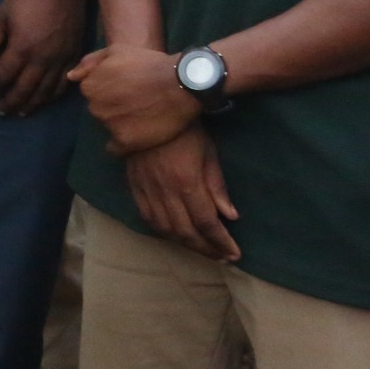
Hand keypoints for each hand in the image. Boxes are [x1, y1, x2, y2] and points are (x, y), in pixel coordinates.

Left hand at [0, 0, 88, 115]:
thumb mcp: (2, 14)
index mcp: (22, 49)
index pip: (2, 76)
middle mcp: (42, 60)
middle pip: (24, 90)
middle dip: (9, 102)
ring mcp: (61, 60)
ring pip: (45, 92)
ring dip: (31, 104)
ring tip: (20, 112)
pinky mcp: (74, 57)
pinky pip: (64, 84)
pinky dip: (52, 96)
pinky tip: (44, 99)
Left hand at [71, 43, 200, 153]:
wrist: (181, 84)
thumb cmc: (149, 63)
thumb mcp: (116, 51)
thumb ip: (89, 63)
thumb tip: (71, 77)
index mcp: (89, 87)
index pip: (92, 93)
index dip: (110, 90)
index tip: (126, 88)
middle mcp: (94, 108)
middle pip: (100, 111)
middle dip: (113, 107)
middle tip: (136, 101)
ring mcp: (109, 126)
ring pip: (108, 128)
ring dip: (120, 124)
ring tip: (142, 115)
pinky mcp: (125, 142)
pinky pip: (116, 149)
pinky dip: (124, 144)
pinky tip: (139, 135)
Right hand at [123, 125, 238, 260]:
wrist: (146, 111)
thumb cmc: (185, 131)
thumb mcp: (209, 154)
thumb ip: (217, 187)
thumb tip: (230, 217)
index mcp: (187, 182)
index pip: (207, 222)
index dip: (221, 241)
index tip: (235, 254)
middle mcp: (165, 191)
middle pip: (186, 231)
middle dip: (206, 248)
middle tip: (221, 256)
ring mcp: (147, 190)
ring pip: (165, 228)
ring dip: (184, 243)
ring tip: (201, 249)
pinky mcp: (134, 186)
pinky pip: (147, 217)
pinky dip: (162, 231)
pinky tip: (174, 234)